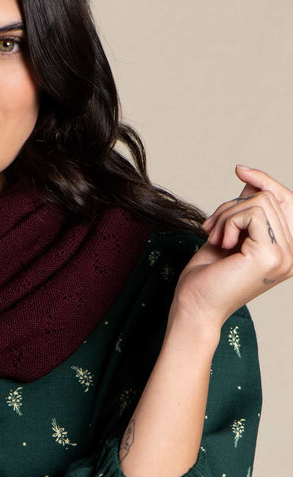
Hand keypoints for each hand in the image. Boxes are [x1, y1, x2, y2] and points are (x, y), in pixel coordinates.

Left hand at [173, 165, 292, 325]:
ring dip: (226, 216)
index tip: (241, 170)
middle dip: (230, 208)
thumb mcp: (228, 234)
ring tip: (215, 239)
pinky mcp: (270, 255)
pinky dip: (227, 223)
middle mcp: (291, 254)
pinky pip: (250, 213)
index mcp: (285, 250)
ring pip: (258, 203)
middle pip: (268, 198)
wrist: (193, 306)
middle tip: (211, 231)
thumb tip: (251, 181)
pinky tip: (220, 244)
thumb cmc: (206, 277)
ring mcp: (284, 256)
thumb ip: (244, 211)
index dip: (266, 181)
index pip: (288, 202)